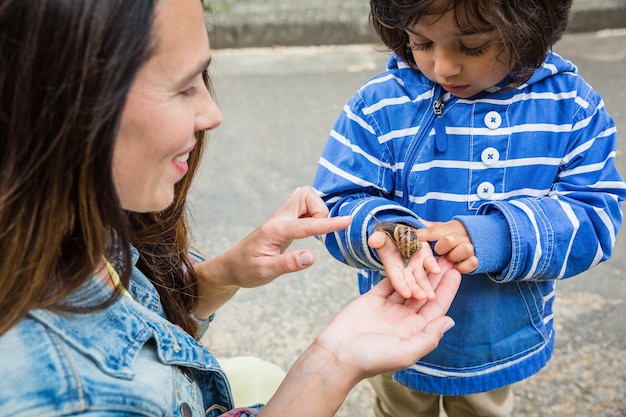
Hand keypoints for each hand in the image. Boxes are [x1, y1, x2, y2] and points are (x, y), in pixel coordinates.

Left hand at [193, 186, 350, 316]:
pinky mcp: (285, 222)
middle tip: (320, 231)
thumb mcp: (266, 272)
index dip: (329, 224)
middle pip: (306, 195)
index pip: (307, 224)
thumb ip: (289, 263)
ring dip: (318, 211)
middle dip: (320, 210)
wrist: (230, 266)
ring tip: (316, 232)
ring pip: (306, 198)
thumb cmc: (246, 270)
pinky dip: (314, 215)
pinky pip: (304, 208)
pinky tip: (313, 231)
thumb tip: (311, 257)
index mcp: (275, 230)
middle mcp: (279, 219)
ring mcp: (282, 218)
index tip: (347, 221)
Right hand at [260, 260, 460, 416]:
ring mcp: (388, 308)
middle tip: (447, 255)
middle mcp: (404, 319)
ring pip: (408, 284)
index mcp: (415, 332)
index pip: (436, 307)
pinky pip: (388, 281)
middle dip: (436, 275)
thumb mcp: (405, 353)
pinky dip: (397, 269)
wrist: (336, 355)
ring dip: (419, 270)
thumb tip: (450, 320)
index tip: (457, 271)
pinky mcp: (372, 298)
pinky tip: (406, 256)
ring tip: (429, 252)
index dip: (447, 290)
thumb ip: (429, 337)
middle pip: (424, 292)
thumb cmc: (370, 359)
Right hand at [368, 229, 440, 299]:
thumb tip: (372, 240)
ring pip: (421, 278)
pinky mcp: (425, 257)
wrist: (399, 232)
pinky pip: (430, 263)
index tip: (407, 294)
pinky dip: (433, 267)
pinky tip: (438, 271)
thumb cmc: (387, 237)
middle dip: (416, 290)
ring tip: (432, 295)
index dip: (400, 286)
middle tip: (423, 297)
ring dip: (426, 286)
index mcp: (392, 267)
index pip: (395, 278)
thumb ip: (378, 239)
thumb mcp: (381, 237)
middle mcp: (404, 269)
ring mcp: (415, 265)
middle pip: (410, 282)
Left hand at [417, 220, 477, 273]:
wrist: (482, 240)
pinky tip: (457, 266)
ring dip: (454, 256)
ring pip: (464, 249)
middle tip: (439, 250)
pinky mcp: (476, 260)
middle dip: (441, 247)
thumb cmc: (457, 236)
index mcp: (452, 227)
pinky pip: (472, 263)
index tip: (415, 238)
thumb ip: (431, 228)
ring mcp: (471, 248)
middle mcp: (462, 236)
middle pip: (450, 240)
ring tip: (450, 258)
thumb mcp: (445, 229)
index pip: (435, 230)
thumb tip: (417, 222)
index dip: (423, 235)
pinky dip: (464, 266)